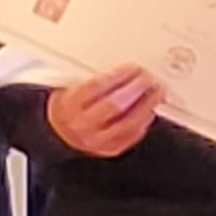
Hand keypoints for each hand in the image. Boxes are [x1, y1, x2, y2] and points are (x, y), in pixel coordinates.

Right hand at [47, 65, 162, 157]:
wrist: (60, 131)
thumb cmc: (69, 104)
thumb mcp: (70, 85)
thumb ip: (91, 75)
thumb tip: (120, 66)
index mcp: (70, 104)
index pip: (97, 87)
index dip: (118, 76)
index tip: (133, 68)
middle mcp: (82, 124)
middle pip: (114, 106)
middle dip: (135, 89)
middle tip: (148, 78)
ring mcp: (96, 140)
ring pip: (126, 123)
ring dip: (146, 105)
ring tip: (156, 92)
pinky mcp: (109, 149)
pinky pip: (131, 137)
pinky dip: (143, 122)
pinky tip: (150, 110)